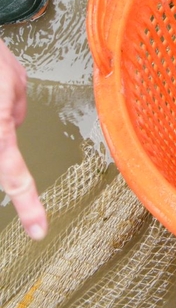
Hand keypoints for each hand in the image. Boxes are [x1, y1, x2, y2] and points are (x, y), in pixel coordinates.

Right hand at [0, 39, 46, 239]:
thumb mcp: (13, 77)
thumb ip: (17, 106)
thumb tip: (13, 120)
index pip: (14, 175)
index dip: (28, 205)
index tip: (39, 230)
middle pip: (1, 166)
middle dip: (14, 172)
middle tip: (29, 185)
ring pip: (1, 145)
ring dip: (7, 126)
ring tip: (8, 104)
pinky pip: (1, 133)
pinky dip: (4, 124)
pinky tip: (5, 107)